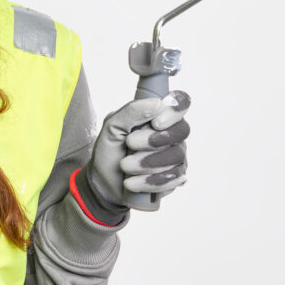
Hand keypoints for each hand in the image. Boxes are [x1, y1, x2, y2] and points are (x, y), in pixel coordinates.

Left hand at [86, 91, 190, 208]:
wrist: (104, 182)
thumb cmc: (110, 149)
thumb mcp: (112, 127)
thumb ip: (131, 111)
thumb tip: (157, 103)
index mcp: (159, 115)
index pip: (181, 102)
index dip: (174, 111)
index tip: (155, 123)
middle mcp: (172, 134)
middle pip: (181, 131)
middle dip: (154, 140)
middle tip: (130, 143)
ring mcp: (177, 156)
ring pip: (176, 156)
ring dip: (147, 162)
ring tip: (124, 165)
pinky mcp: (176, 178)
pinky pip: (173, 178)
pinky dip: (149, 180)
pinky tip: (133, 182)